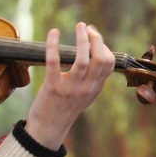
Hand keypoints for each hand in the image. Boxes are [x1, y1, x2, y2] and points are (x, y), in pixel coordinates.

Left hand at [25, 22, 114, 148]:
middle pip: (100, 59)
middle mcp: (86, 88)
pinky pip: (55, 62)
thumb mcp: (83, 96)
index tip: (93, 35)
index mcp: (94, 89)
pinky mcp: (52, 87)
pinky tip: (53, 32)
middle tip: (86, 28)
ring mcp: (70, 88)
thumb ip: (90, 80)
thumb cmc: (62, 110)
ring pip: (83, 60)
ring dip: (82, 39)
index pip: (108, 64)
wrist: (47, 130)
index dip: (103, 46)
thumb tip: (91, 57)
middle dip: (96, 39)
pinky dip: (54, 45)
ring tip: (79, 26)